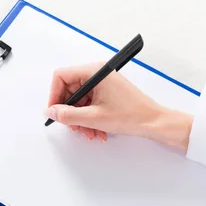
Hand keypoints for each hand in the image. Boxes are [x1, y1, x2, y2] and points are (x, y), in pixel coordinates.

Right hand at [45, 63, 193, 150]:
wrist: (154, 123)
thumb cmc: (132, 116)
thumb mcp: (94, 118)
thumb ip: (67, 115)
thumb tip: (51, 112)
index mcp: (94, 72)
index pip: (61, 76)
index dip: (54, 95)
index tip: (54, 112)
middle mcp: (97, 74)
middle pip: (69, 90)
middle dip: (69, 112)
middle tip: (73, 127)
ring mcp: (102, 84)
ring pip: (78, 101)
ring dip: (79, 119)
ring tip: (88, 132)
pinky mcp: (106, 93)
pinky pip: (88, 104)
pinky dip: (88, 119)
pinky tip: (96, 130)